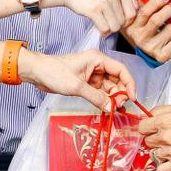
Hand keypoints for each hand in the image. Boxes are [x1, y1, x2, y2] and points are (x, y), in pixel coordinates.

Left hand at [21, 49, 135, 110]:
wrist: (37, 73)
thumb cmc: (54, 72)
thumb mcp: (76, 86)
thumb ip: (96, 98)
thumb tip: (111, 108)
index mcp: (98, 59)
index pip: (121, 70)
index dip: (130, 84)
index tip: (132, 98)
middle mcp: (98, 66)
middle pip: (117, 80)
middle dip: (120, 94)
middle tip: (119, 108)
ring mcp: (93, 75)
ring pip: (110, 87)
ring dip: (112, 98)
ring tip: (112, 110)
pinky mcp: (87, 83)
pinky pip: (100, 92)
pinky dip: (104, 100)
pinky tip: (105, 108)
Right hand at [45, 0, 138, 35]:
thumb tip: (137, 7)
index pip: (132, 12)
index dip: (126, 21)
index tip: (117, 21)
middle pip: (124, 22)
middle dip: (116, 26)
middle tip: (108, 23)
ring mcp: (104, 1)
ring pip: (115, 27)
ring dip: (109, 30)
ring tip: (103, 25)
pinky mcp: (94, 10)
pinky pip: (105, 28)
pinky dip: (102, 32)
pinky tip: (98, 28)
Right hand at [123, 0, 170, 62]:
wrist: (147, 52)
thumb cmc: (145, 29)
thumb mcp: (138, 17)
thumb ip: (138, 4)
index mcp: (132, 26)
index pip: (144, 12)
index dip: (156, 2)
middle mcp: (139, 38)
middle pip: (156, 20)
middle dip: (167, 11)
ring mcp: (150, 48)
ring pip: (169, 30)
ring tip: (169, 27)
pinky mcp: (160, 56)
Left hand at [138, 104, 170, 170]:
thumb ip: (160, 110)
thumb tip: (148, 115)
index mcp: (163, 122)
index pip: (142, 127)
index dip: (147, 127)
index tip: (151, 128)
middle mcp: (164, 137)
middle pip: (148, 141)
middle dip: (155, 138)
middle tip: (166, 136)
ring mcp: (170, 152)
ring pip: (154, 154)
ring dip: (161, 151)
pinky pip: (161, 169)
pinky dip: (163, 167)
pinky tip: (168, 161)